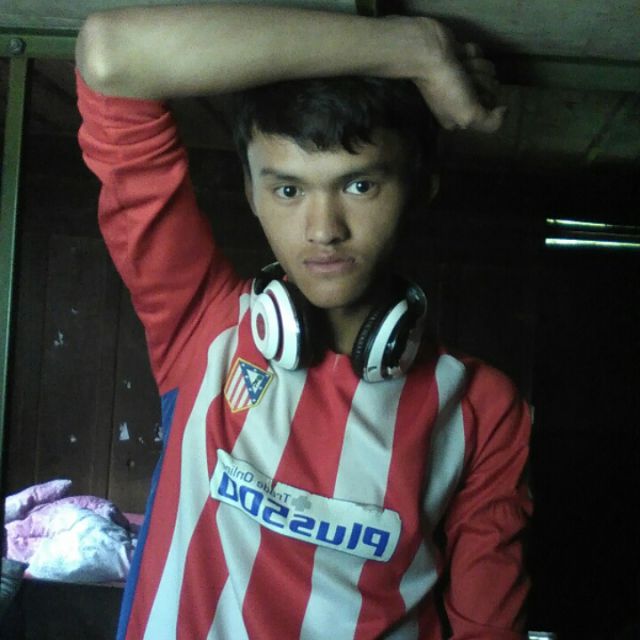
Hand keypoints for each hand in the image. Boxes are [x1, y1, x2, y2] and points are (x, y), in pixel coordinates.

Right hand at [411, 18, 505, 132]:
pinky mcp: (460, 57)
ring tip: (460, 66)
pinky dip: (470, 53)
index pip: (488, 110)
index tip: (473, 98)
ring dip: (476, 66)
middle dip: (482, 81)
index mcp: (458, 118)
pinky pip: (479, 54)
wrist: (429, 54)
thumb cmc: (447, 87)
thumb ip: (491, 123)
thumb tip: (504, 110)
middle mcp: (459, 100)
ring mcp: (460, 78)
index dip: (485, 100)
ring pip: (487, 70)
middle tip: (464, 81)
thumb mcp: (468, 116)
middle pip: (491, 88)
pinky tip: (458, 55)